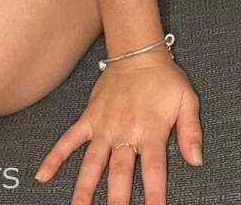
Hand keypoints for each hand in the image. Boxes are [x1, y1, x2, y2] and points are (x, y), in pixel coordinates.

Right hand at [33, 49, 202, 204]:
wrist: (138, 51)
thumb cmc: (165, 78)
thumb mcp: (187, 99)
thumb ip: (191, 131)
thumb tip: (197, 160)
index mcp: (152, 129)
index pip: (154, 169)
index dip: (154, 194)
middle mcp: (126, 131)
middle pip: (119, 173)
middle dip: (117, 200)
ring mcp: (104, 126)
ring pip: (92, 162)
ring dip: (84, 188)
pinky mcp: (89, 118)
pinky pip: (69, 139)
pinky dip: (55, 156)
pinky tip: (43, 175)